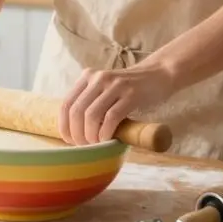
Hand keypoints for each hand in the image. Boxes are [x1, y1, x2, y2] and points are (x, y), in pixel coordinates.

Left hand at [60, 63, 175, 144]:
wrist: (158, 75)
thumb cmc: (129, 89)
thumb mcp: (105, 89)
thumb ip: (91, 102)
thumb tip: (74, 131)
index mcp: (88, 76)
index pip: (66, 104)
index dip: (64, 126)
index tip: (69, 141)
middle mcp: (98, 78)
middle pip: (77, 112)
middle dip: (77, 134)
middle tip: (84, 146)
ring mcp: (115, 85)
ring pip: (91, 115)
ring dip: (91, 136)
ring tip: (97, 144)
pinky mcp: (131, 94)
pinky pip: (111, 117)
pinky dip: (106, 132)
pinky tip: (108, 140)